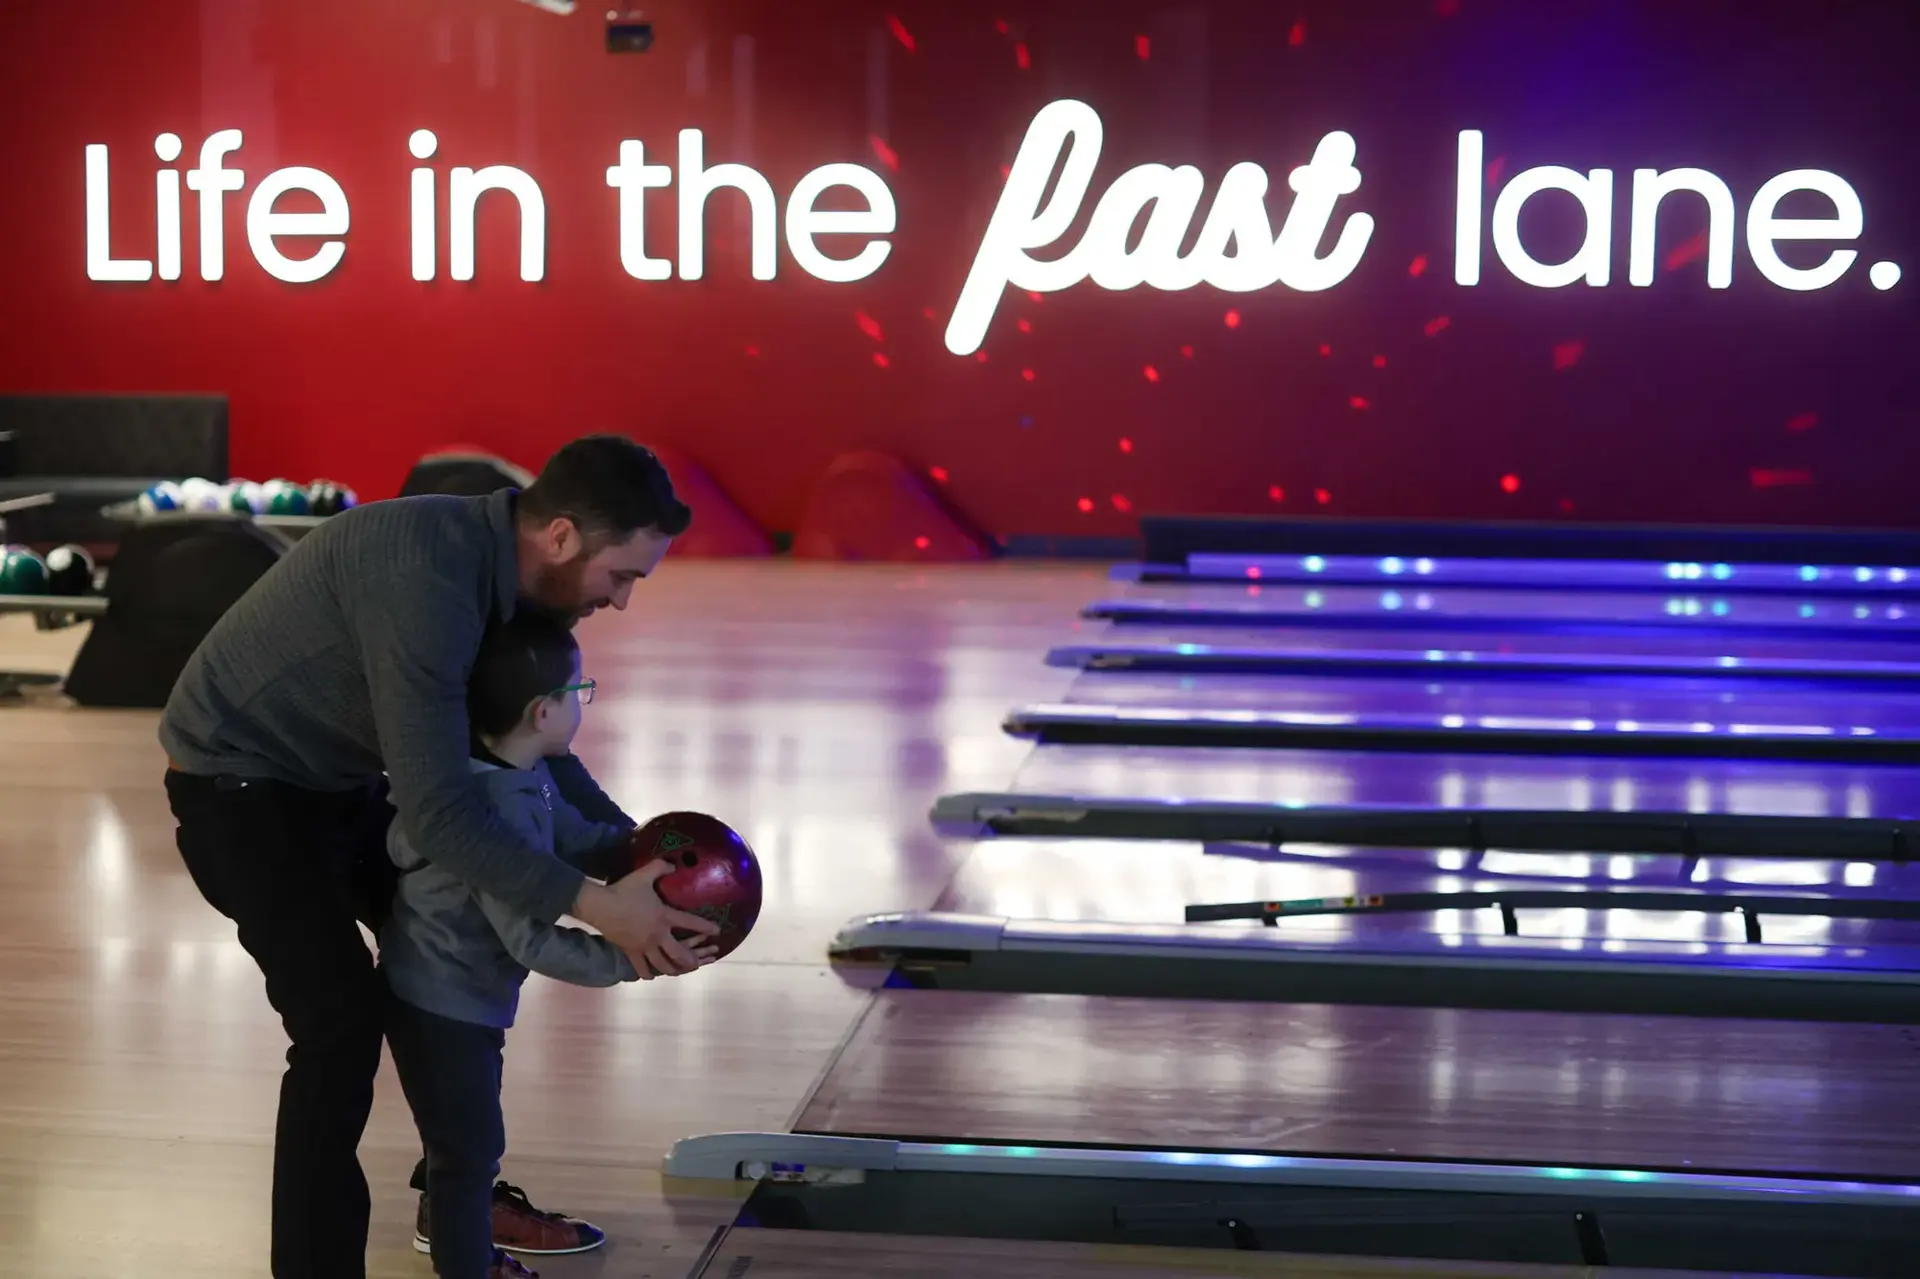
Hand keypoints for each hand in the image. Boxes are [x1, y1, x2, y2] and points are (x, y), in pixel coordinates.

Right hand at [576, 861, 719, 977]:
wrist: (600, 906)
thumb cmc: (624, 890)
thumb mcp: (644, 874)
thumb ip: (661, 867)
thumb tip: (673, 864)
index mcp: (664, 916)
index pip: (690, 922)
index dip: (706, 927)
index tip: (717, 931)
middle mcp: (657, 935)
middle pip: (679, 954)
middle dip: (691, 960)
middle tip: (698, 962)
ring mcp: (643, 946)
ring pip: (662, 965)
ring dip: (672, 969)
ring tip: (679, 971)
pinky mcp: (630, 952)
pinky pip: (640, 968)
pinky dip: (647, 973)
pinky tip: (651, 976)